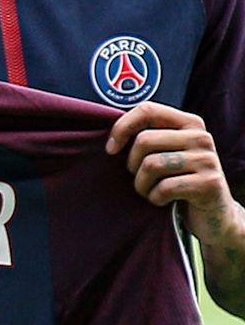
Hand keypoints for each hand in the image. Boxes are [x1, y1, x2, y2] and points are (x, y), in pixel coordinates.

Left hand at [108, 101, 244, 246]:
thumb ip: (149, 137)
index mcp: (189, 123)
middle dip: (132, 165)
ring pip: (152, 164)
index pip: (147, 110)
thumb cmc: (179, 180)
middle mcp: (201, 137)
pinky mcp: (209, 184)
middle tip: (140, 179)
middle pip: (144, 140)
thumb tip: (110, 136)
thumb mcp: (167, 153)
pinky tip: (163, 201)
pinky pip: (164, 188)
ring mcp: (207, 160)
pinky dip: (155, 198)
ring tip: (150, 191)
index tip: (110, 149)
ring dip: (142, 185)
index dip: (122, 128)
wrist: (213, 215)